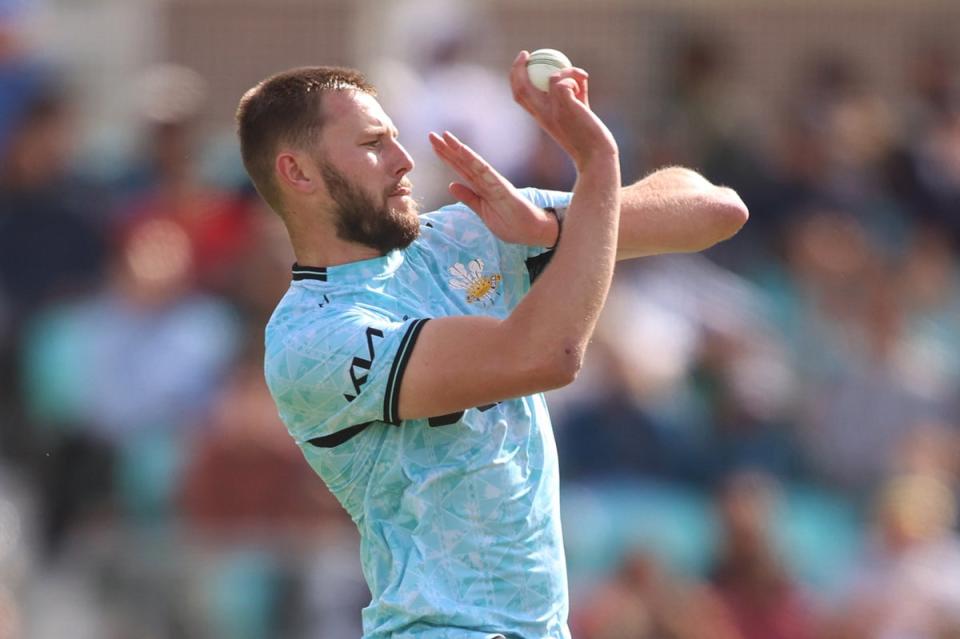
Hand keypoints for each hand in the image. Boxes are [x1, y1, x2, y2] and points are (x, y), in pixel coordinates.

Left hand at [429, 130, 557, 246]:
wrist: (534, 231)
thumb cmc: (512, 223)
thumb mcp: (483, 212)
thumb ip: (469, 198)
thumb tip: (451, 186)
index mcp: (482, 187)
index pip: (461, 169)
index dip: (447, 157)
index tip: (434, 145)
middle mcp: (488, 181)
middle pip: (464, 163)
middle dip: (447, 149)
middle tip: (431, 135)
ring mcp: (495, 183)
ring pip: (473, 163)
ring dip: (459, 150)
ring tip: (446, 137)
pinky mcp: (502, 188)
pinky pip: (486, 172)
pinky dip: (474, 160)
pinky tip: (463, 151)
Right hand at [509, 51, 616, 168]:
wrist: (596, 155)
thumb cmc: (590, 136)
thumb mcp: (577, 111)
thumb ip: (573, 94)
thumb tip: (574, 75)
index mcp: (541, 117)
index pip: (520, 95)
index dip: (516, 76)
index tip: (524, 61)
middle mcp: (542, 114)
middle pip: (520, 88)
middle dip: (517, 68)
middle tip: (526, 54)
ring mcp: (553, 111)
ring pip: (551, 77)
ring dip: (567, 71)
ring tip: (581, 77)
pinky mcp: (565, 106)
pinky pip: (565, 81)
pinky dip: (575, 76)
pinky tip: (585, 84)